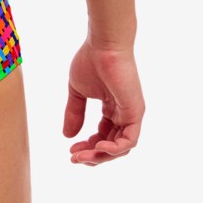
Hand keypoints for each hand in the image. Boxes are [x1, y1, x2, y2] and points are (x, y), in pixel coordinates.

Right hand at [63, 39, 144, 164]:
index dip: (87, 146)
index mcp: (111, 108)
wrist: (103, 44)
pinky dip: (114, 149)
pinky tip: (98, 146)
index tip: (70, 150)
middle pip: (111, 145)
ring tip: (83, 156)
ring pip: (120, 148)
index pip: (102, 135)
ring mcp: (131, 114)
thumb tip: (67, 136)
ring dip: (101, 155)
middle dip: (93, 155)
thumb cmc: (91, 60)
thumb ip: (74, 113)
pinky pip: (129, 141)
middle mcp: (123, 114)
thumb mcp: (77, 91)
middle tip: (75, 158)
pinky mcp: (135, 112)